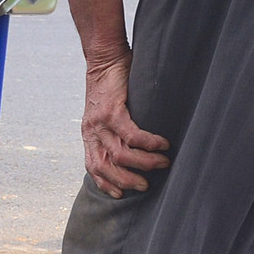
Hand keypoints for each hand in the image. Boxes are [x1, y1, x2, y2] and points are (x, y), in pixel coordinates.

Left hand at [81, 51, 170, 197]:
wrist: (104, 58)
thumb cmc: (111, 86)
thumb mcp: (106, 113)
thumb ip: (114, 131)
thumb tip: (133, 150)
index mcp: (90, 135)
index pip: (93, 167)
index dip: (107, 183)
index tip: (122, 194)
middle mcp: (92, 131)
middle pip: (107, 167)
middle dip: (128, 180)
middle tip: (147, 184)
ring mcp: (100, 122)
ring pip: (122, 155)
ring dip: (145, 163)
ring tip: (164, 163)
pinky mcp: (112, 110)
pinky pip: (132, 135)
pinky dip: (149, 143)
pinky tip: (163, 145)